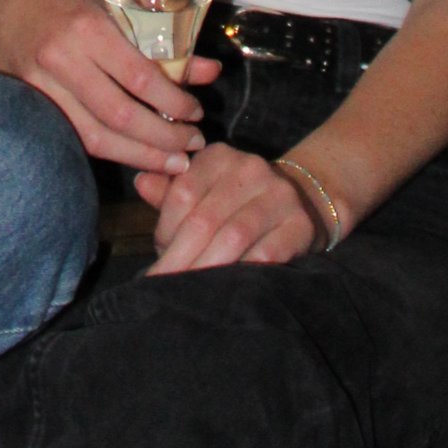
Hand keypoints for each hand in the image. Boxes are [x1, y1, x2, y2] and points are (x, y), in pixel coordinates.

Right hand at [0, 0, 207, 171]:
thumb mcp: (111, 6)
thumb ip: (158, 42)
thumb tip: (210, 71)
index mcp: (87, 28)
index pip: (139, 78)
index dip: (173, 103)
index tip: (195, 113)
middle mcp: (62, 59)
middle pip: (119, 116)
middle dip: (162, 139)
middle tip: (192, 146)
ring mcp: (41, 86)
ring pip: (96, 136)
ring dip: (140, 155)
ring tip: (173, 163)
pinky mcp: (30, 105)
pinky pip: (75, 137)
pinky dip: (109, 150)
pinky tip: (135, 157)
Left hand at [147, 142, 322, 272]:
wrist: (306, 201)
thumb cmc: (239, 202)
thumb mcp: (205, 190)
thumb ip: (172, 190)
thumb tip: (141, 182)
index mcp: (219, 157)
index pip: (182, 192)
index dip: (165, 229)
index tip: (158, 255)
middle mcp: (250, 168)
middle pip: (205, 218)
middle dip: (179, 257)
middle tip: (161, 285)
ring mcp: (279, 195)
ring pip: (233, 236)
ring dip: (206, 268)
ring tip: (188, 291)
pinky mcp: (301, 225)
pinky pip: (266, 253)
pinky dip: (242, 271)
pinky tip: (226, 287)